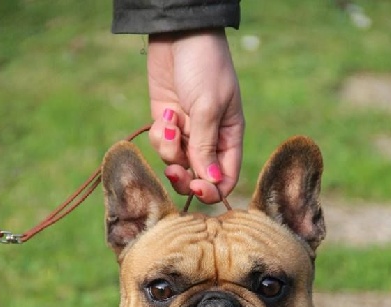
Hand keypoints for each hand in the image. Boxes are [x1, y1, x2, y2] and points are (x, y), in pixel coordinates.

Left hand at [147, 30, 243, 202]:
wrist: (179, 32)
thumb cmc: (205, 65)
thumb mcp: (208, 106)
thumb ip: (206, 146)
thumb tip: (212, 181)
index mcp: (229, 137)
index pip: (226, 178)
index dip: (214, 189)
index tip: (199, 187)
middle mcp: (209, 140)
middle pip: (198, 177)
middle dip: (185, 178)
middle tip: (174, 171)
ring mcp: (187, 133)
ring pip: (176, 163)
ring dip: (170, 149)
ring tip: (170, 122)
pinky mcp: (167, 124)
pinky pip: (162, 145)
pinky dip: (160, 135)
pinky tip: (165, 113)